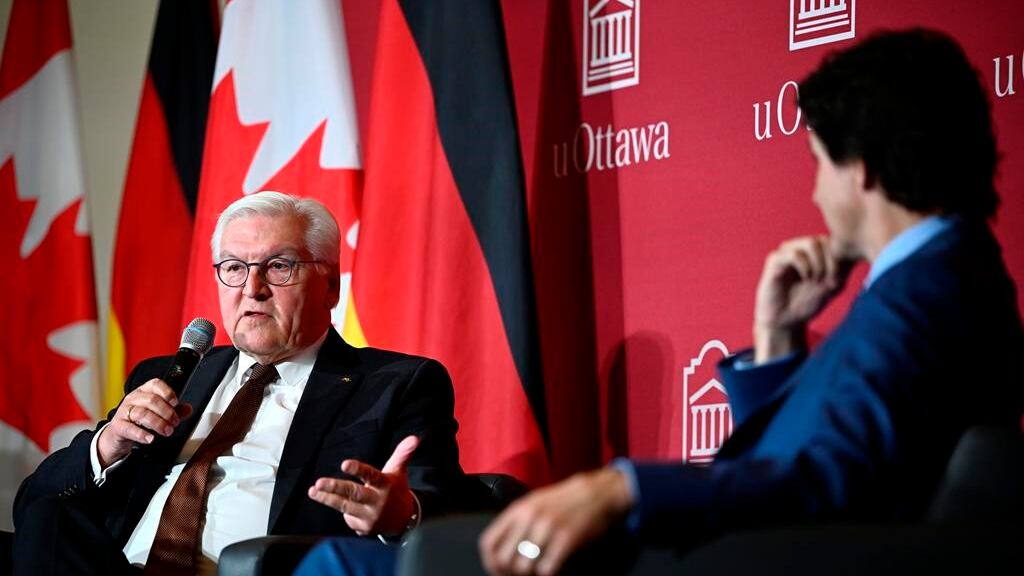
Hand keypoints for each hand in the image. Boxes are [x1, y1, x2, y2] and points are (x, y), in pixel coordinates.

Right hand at [97, 379, 191, 466]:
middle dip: (167, 412)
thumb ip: (174, 410)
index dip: (167, 392)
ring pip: (142, 413)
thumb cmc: (140, 420)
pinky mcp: (118, 426)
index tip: (175, 403)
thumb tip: (188, 409)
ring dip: (158, 423)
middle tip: (174, 423)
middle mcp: (133, 398)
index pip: (155, 384)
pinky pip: (129, 428)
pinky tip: (150, 439)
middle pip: (151, 400)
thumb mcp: (157, 413)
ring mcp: (124, 411)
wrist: (119, 435)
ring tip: (167, 431)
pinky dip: (141, 434)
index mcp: (144, 391)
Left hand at [308, 435, 419, 535]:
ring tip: (313, 491)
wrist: (404, 520)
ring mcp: (369, 516)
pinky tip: (336, 501)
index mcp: (385, 484)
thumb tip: (414, 438)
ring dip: (327, 499)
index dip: (358, 470)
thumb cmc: (396, 490)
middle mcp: (377, 501)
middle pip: (353, 493)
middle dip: (335, 488)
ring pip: (344, 506)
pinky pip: (347, 517)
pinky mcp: (363, 528)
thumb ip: (403, 453)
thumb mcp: (399, 470)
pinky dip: (341, 508)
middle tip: (320, 482)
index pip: (371, 475)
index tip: (345, 464)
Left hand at [479, 468, 633, 575]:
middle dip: (512, 572)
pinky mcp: (566, 538)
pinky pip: (547, 568)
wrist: (596, 493)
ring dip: (531, 573)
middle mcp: (529, 517)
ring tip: (540, 568)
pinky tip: (554, 566)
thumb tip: (500, 551)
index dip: (491, 563)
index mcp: (517, 509)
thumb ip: (515, 523)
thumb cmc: (564, 500)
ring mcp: (548, 527)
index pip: (489, 542)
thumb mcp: (533, 503)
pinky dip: (548, 572)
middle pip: (505, 559)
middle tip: (524, 572)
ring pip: (524, 567)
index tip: (499, 571)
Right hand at [753, 235, 855, 361]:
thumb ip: (843, 269)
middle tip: (829, 282)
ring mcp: (786, 252)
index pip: (833, 242)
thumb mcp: (832, 286)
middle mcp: (799, 248)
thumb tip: (855, 255)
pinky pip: (794, 254)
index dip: (840, 259)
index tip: (839, 281)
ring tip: (817, 280)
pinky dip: (805, 266)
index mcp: (814, 252)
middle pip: (823, 240)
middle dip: (831, 262)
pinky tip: (806, 278)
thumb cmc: (807, 303)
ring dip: (819, 263)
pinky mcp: (774, 260)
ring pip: (811, 243)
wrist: (785, 320)